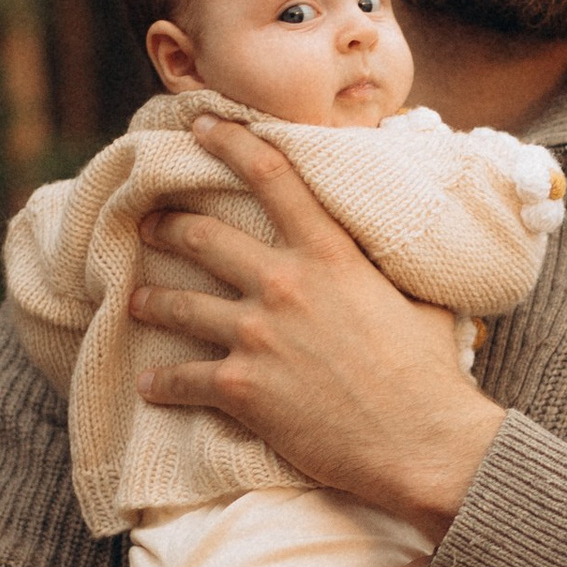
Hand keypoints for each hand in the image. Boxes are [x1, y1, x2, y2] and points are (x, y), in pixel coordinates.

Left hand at [134, 113, 504, 533]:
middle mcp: (285, 284)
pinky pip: (183, 379)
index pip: (272, 176)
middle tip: (148, 224)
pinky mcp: (242, 388)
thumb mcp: (417, 299)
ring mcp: (258, 335)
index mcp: (329, 254)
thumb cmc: (428, 374)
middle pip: (204, 237)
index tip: (200, 126)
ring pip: (181, 304)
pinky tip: (148, 385)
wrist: (421, 441)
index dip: (230, 143)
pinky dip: (162, 383)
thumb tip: (394, 254)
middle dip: (167, 227)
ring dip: (152, 301)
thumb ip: (386, 271)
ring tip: (137, 301)